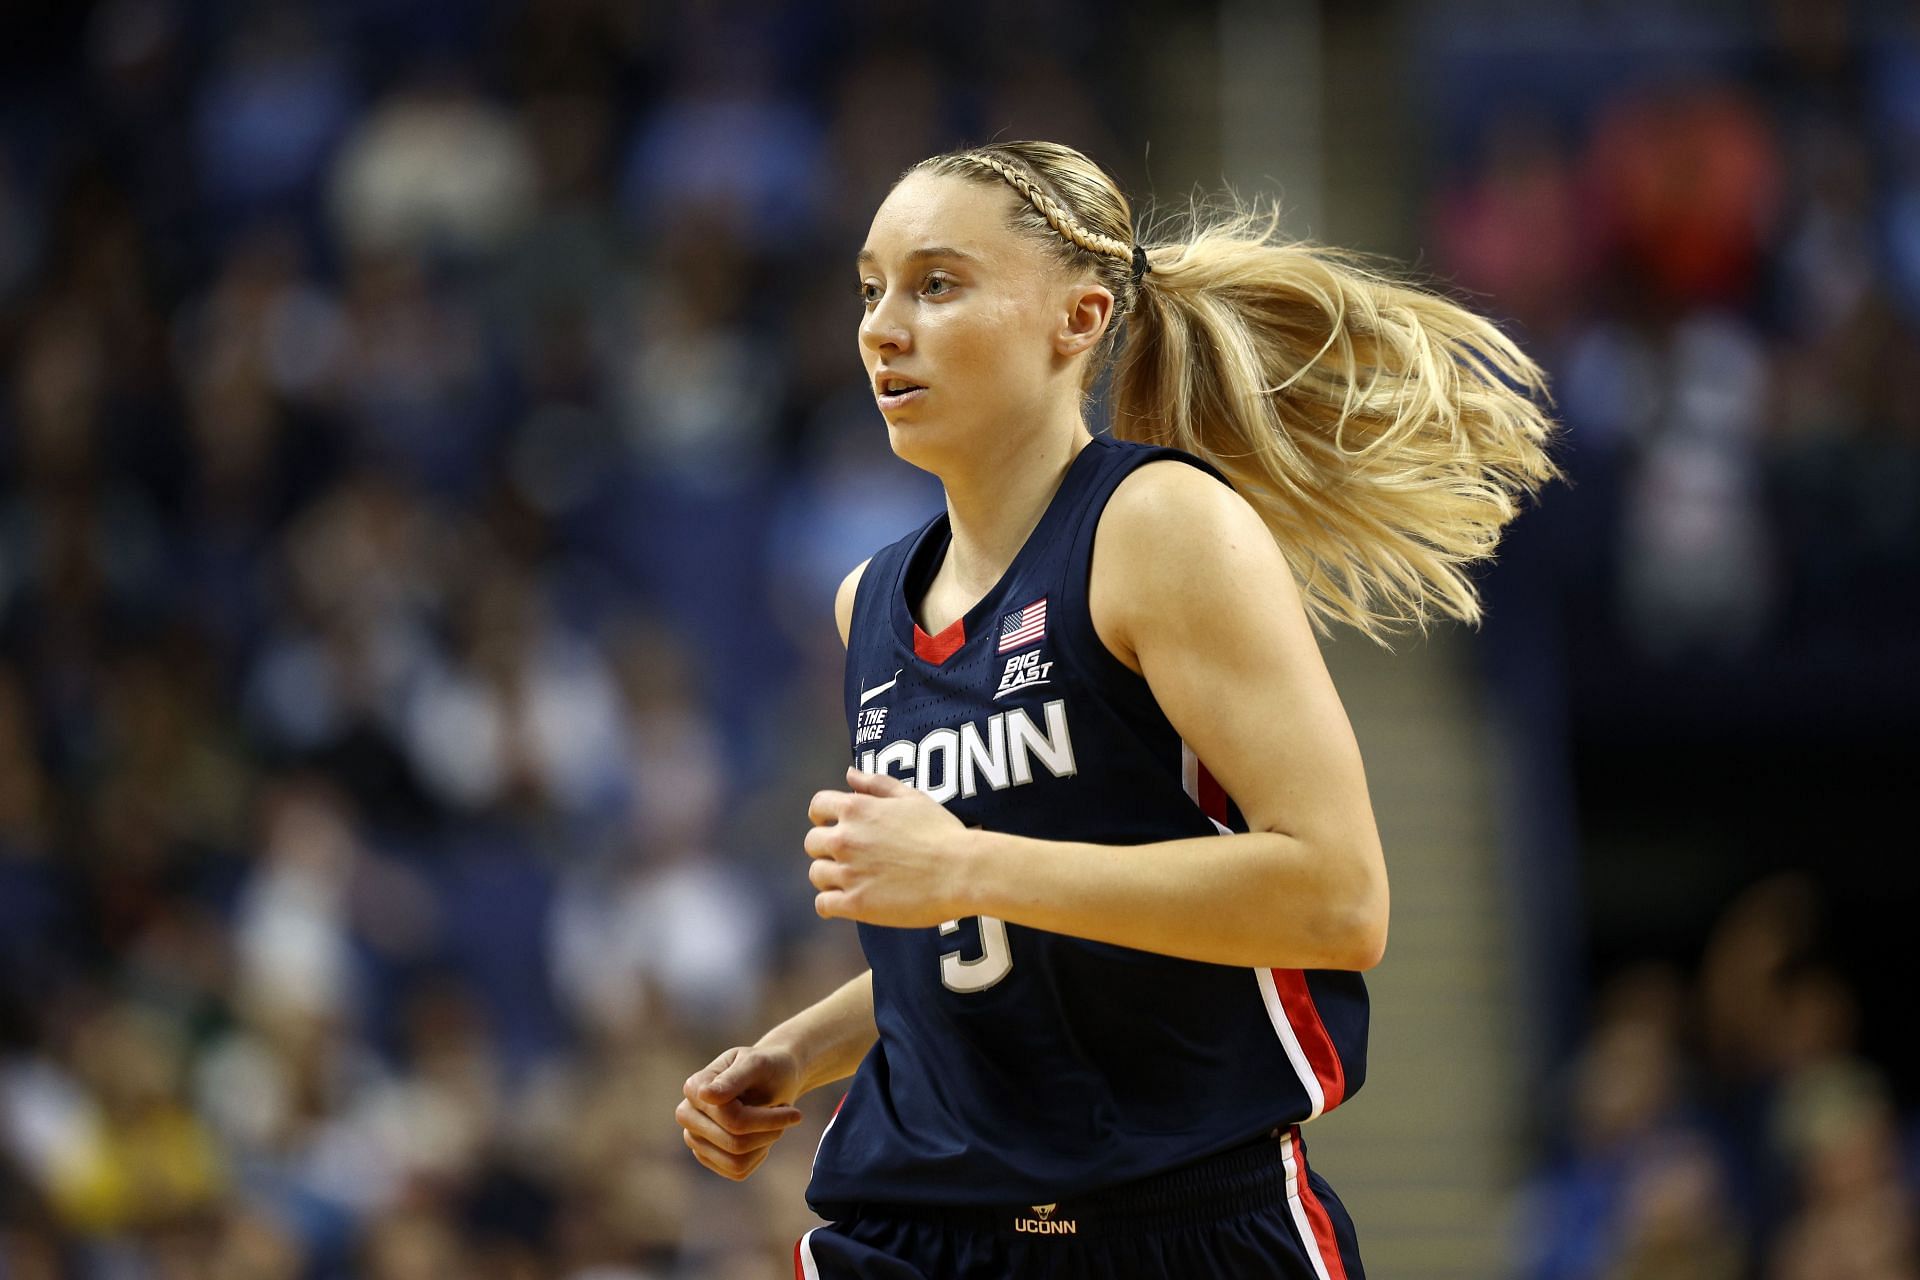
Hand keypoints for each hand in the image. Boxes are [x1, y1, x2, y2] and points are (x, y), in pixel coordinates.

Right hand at [676, 1045, 805, 1180]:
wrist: (774, 1078)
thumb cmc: (768, 1067)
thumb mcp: (757, 1064)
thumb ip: (733, 1079)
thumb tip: (704, 1094)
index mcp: (695, 1088)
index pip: (732, 1119)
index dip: (768, 1120)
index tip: (796, 1113)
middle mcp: (687, 1115)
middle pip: (734, 1142)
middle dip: (769, 1131)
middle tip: (787, 1114)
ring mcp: (695, 1138)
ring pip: (735, 1161)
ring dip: (765, 1143)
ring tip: (776, 1123)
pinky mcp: (707, 1157)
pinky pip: (737, 1171)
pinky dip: (759, 1155)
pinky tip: (763, 1135)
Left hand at [806, 766, 973, 925]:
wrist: (961, 871)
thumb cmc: (941, 832)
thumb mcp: (912, 797)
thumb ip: (877, 783)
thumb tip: (849, 773)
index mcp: (856, 809)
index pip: (817, 806)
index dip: (822, 815)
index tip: (831, 824)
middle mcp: (845, 839)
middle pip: (812, 843)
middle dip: (826, 848)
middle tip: (847, 857)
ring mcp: (849, 873)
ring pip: (816, 875)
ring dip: (830, 877)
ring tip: (851, 880)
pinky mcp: (856, 903)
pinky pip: (823, 904)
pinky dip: (831, 904)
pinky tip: (846, 902)